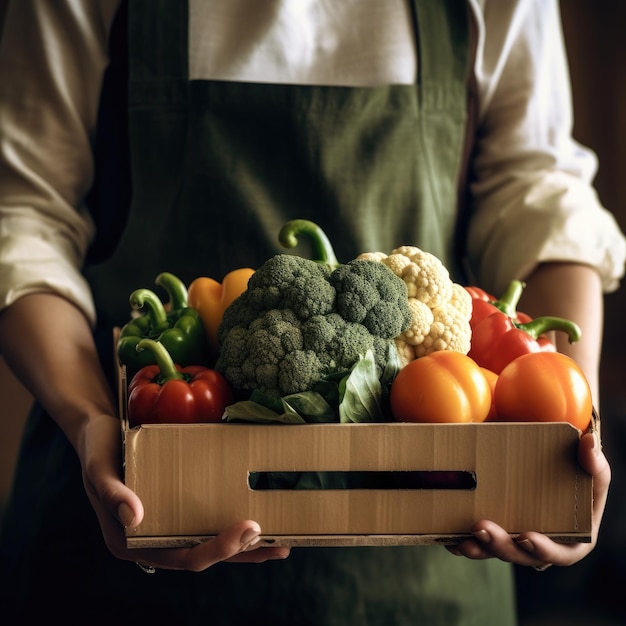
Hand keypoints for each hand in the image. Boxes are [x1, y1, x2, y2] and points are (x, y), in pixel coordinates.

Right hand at [79, 413, 289, 570]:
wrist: (99, 430)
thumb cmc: (97, 449)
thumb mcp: (99, 468)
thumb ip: (112, 493)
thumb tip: (135, 516)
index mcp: (131, 542)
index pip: (180, 556)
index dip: (217, 549)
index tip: (247, 529)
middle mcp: (152, 539)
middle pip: (202, 554)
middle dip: (241, 552)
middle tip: (278, 542)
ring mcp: (166, 524)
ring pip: (209, 542)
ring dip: (245, 547)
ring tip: (282, 542)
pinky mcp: (177, 507)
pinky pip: (207, 521)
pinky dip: (232, 523)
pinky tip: (259, 519)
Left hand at [446, 431, 609, 567]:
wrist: (550, 464)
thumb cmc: (577, 472)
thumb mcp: (591, 468)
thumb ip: (593, 461)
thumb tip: (589, 441)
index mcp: (570, 539)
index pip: (559, 553)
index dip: (543, 549)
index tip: (527, 537)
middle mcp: (539, 544)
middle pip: (519, 555)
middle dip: (500, 545)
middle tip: (481, 528)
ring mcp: (513, 538)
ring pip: (494, 551)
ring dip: (478, 547)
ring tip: (462, 539)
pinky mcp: (493, 531)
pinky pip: (476, 542)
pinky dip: (461, 542)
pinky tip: (448, 538)